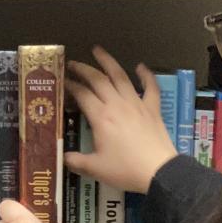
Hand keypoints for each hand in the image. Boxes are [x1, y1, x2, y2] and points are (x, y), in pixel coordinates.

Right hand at [65, 46, 176, 192]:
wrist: (159, 172)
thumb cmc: (125, 170)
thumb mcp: (95, 168)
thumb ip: (76, 161)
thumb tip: (62, 157)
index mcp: (101, 117)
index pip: (82, 94)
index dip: (70, 85)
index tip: (62, 81)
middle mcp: (117, 104)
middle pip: (98, 80)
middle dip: (83, 69)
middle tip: (73, 63)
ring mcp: (136, 104)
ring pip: (121, 77)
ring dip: (108, 62)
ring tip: (98, 50)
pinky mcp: (152, 109)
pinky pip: (150, 88)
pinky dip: (146, 75)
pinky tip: (140, 66)